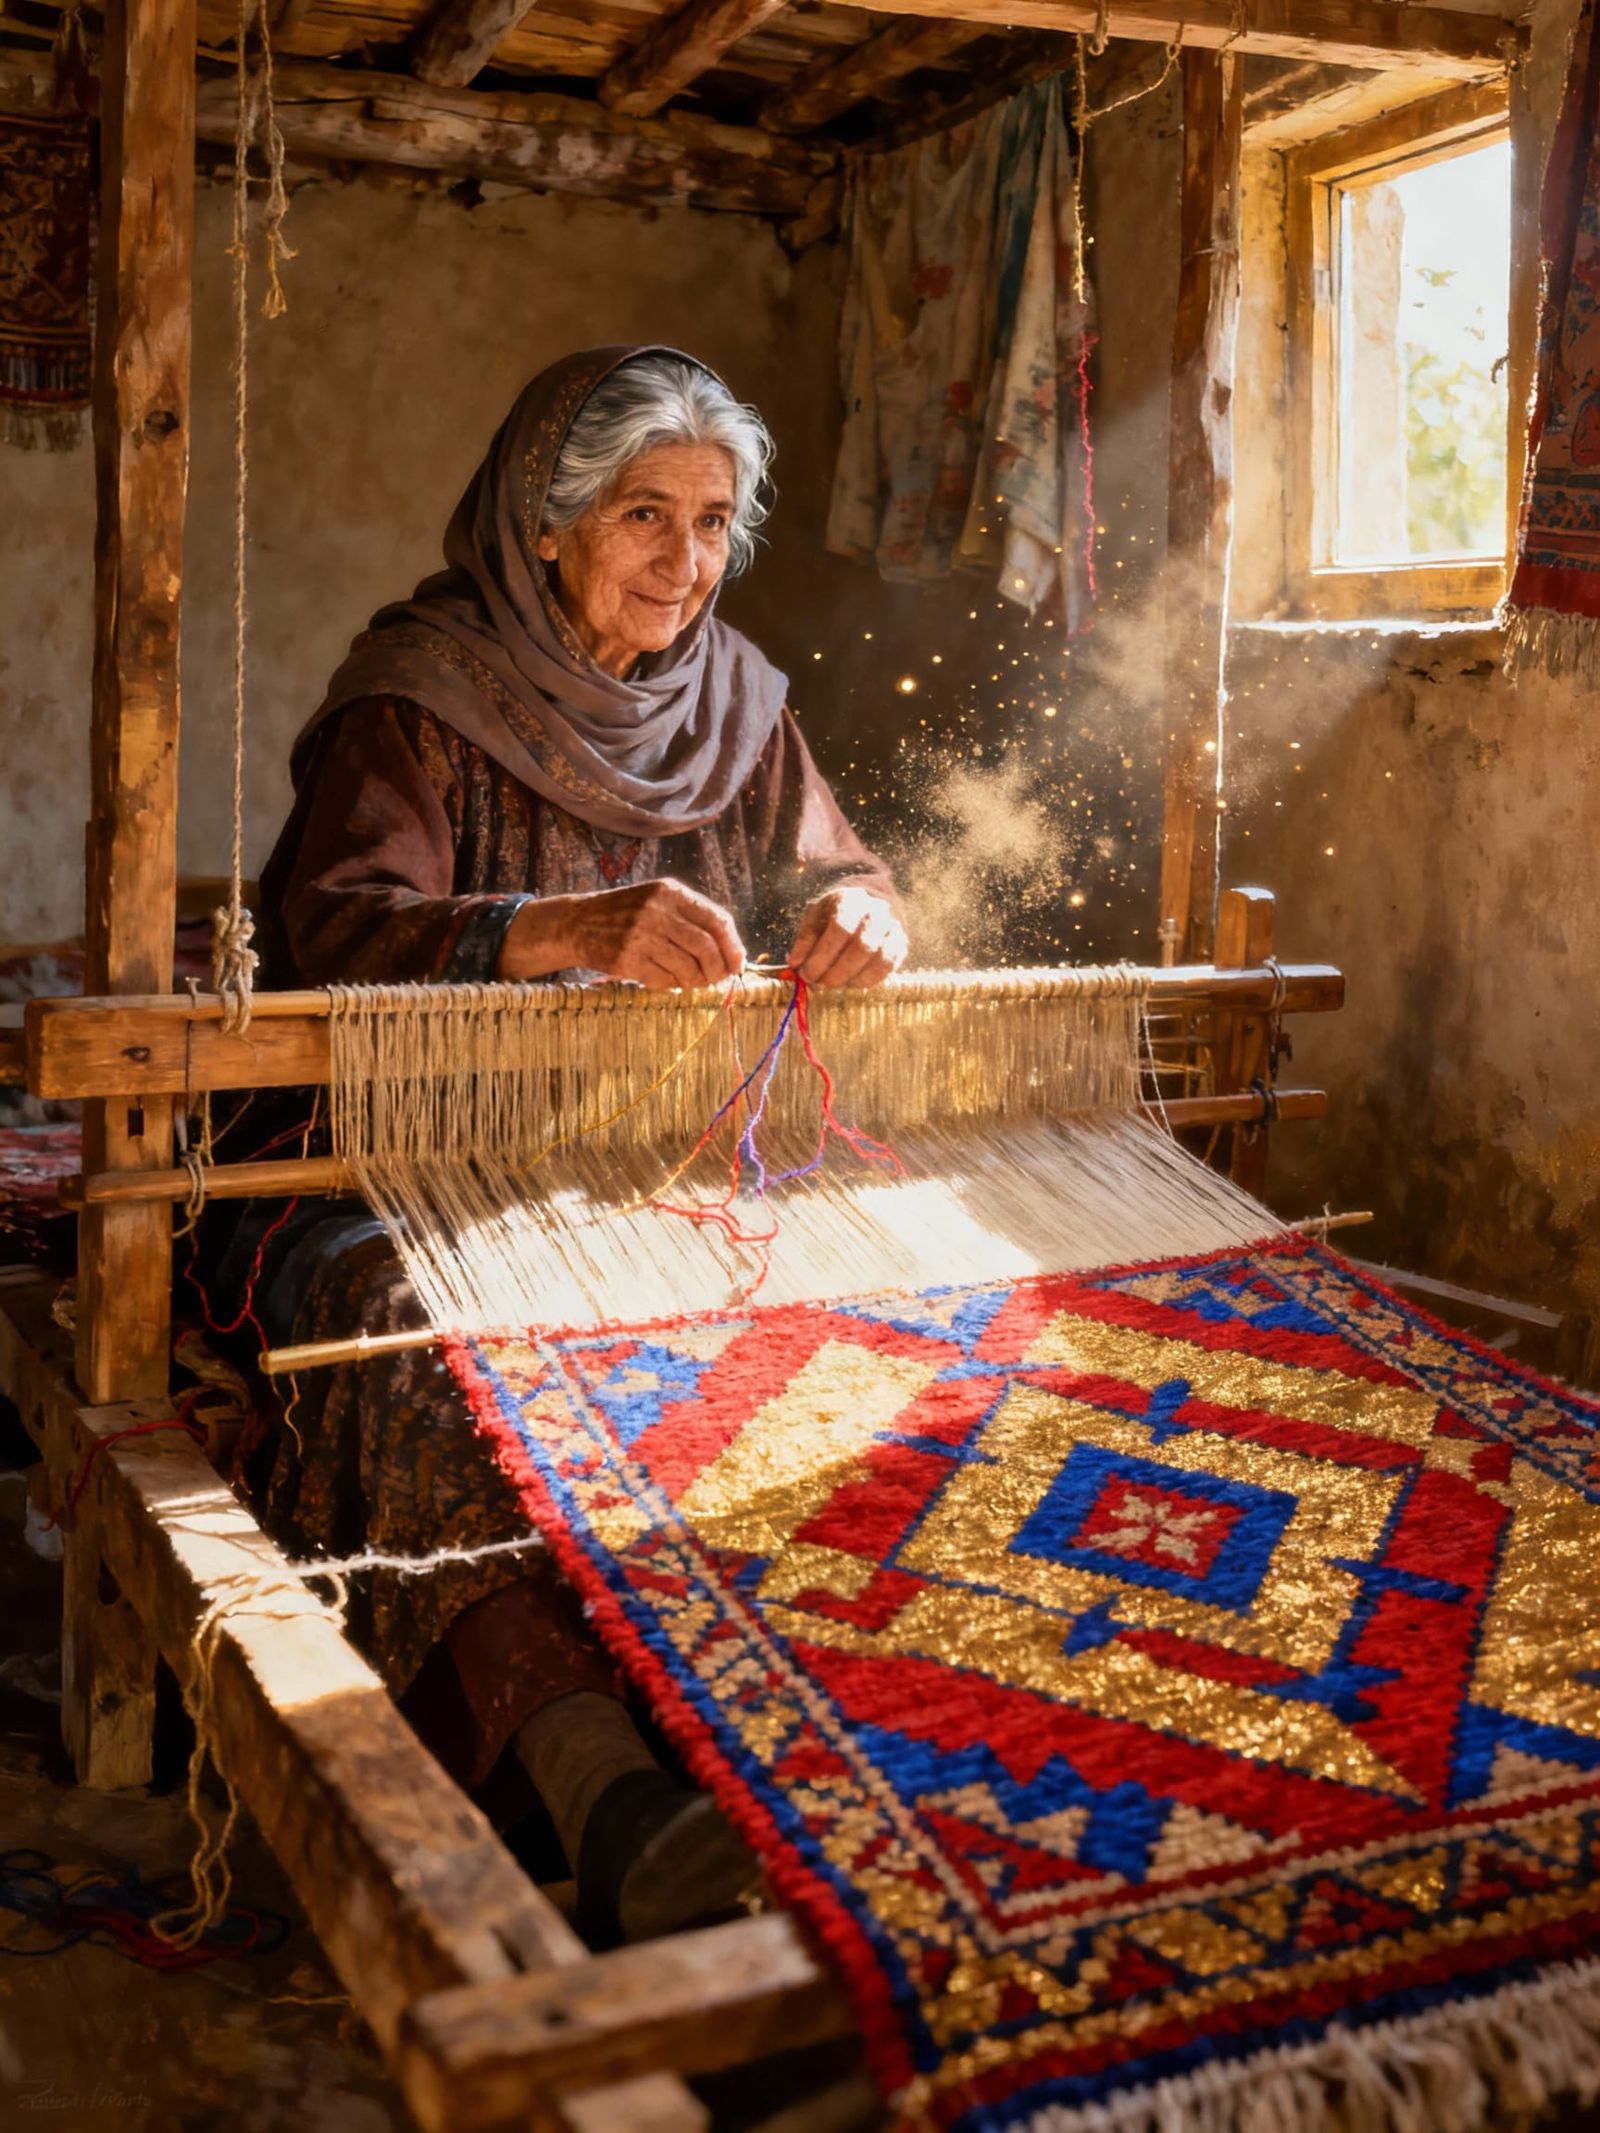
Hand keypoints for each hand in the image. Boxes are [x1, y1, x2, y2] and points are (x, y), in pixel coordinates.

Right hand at [501, 880, 744, 988]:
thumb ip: (692, 919)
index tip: (737, 963)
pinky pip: (664, 981)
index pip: (717, 920)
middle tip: (716, 979)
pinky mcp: (626, 959)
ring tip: (690, 980)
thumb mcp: (658, 901)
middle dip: (717, 969)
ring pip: (688, 968)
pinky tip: (665, 978)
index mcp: (670, 892)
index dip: (733, 947)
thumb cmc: (626, 914)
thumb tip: (733, 953)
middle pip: (706, 948)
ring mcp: (640, 935)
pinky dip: (671, 985)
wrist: (578, 923)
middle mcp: (656, 910)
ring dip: (695, 981)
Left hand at [787, 886, 906, 988]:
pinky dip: (866, 981)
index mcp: (851, 899)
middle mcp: (877, 911)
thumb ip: (805, 939)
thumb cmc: (832, 916)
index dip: (822, 955)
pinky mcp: (900, 946)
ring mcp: (893, 929)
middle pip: (860, 947)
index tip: (805, 973)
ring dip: (850, 978)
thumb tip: (796, 963)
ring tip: (831, 983)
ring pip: (877, 960)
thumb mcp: (813, 919)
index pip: (840, 929)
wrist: (862, 908)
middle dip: (835, 972)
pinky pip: (887, 969)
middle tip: (817, 983)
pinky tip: (849, 982)